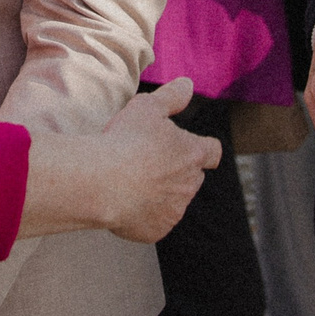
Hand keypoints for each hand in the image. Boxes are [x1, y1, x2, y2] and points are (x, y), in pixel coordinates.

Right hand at [20, 79, 222, 241]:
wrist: (102, 183)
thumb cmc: (126, 141)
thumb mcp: (147, 107)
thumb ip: (171, 96)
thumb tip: (188, 85)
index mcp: (191, 154)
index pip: (212, 152)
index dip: (203, 148)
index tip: (190, 147)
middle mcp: (189, 185)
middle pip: (193, 177)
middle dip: (178, 171)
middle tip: (149, 162)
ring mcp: (174, 210)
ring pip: (174, 200)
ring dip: (161, 192)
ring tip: (131, 181)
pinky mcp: (156, 230)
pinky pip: (154, 221)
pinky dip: (144, 214)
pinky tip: (124, 201)